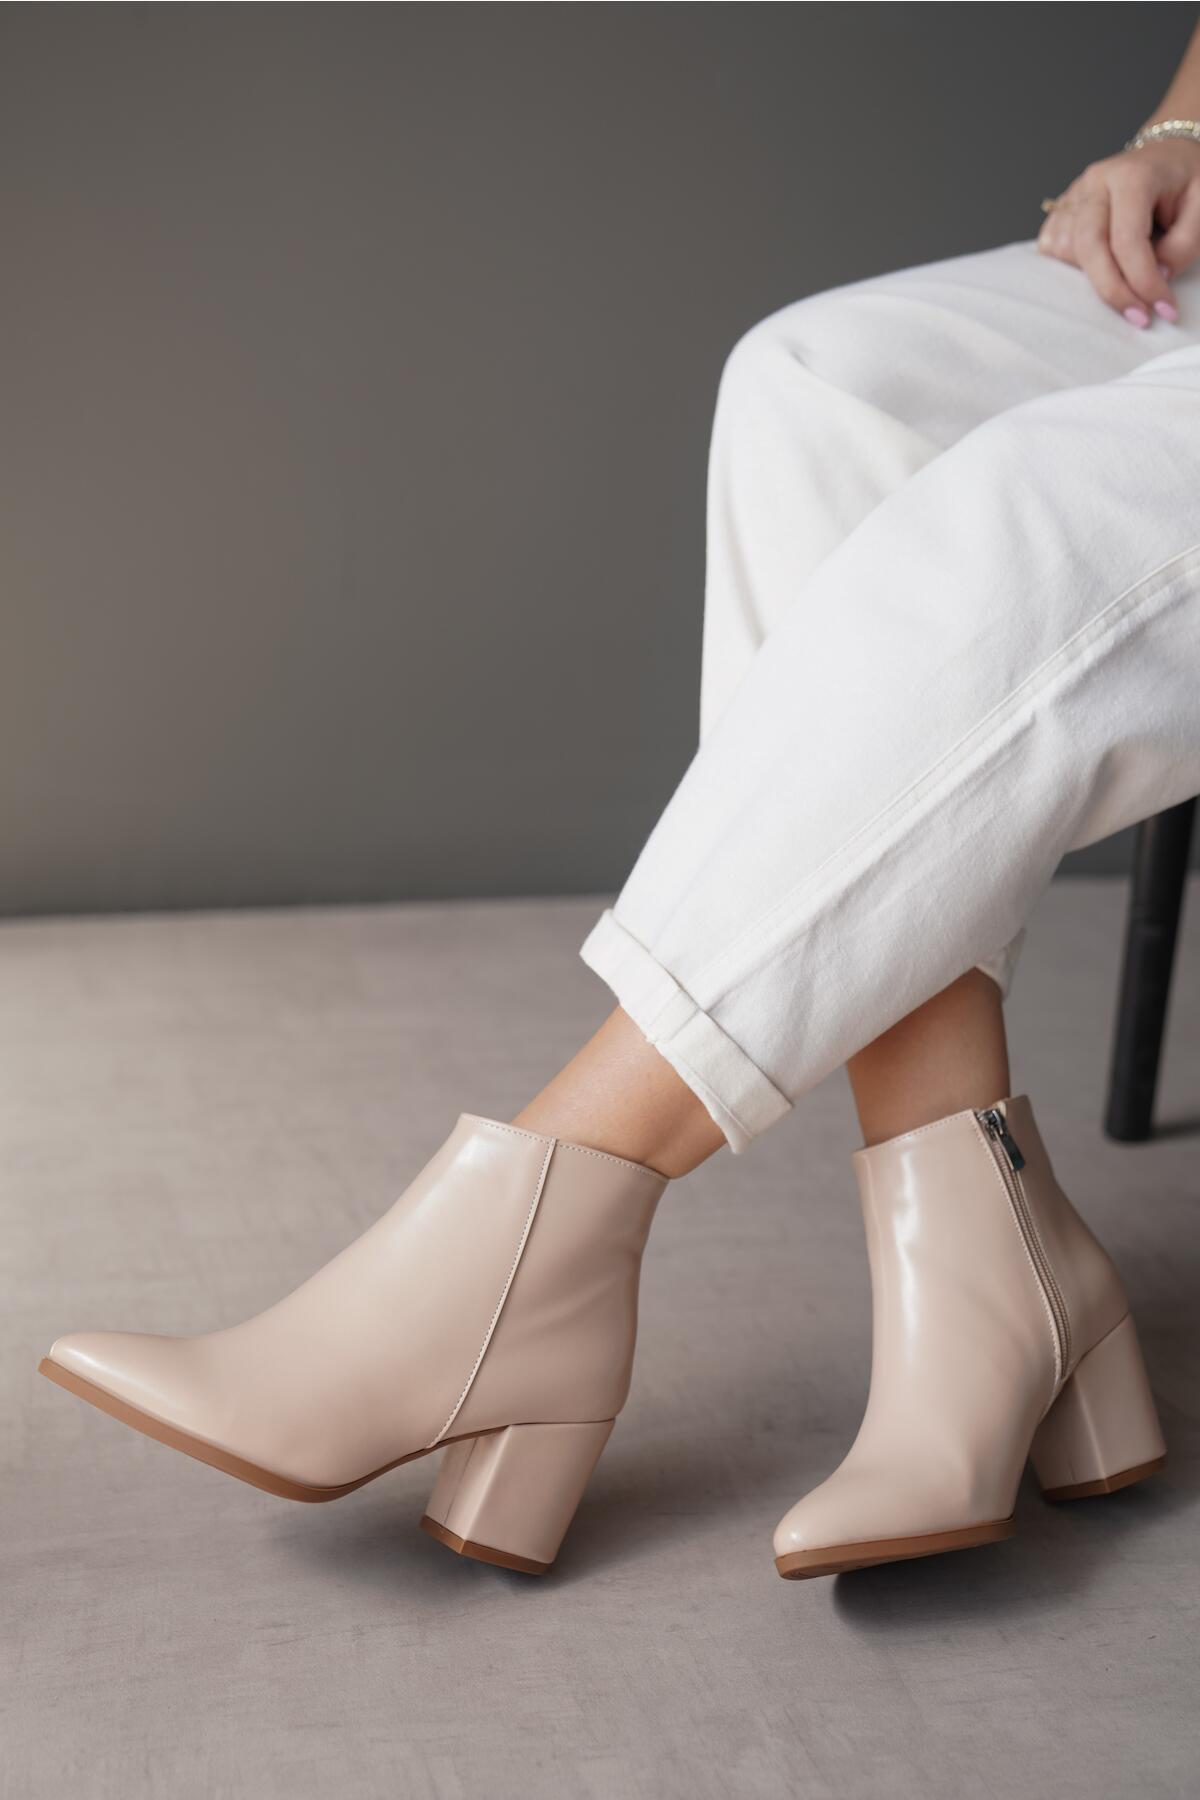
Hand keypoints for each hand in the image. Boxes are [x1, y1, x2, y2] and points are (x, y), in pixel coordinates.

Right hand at [1037, 138, 1199, 324]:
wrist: (1167, 155)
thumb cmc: (1186, 180)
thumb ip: (1183, 244)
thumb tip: (1157, 277)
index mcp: (1132, 176)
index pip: (1127, 240)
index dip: (1144, 281)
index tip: (1164, 308)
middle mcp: (1096, 183)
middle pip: (1089, 248)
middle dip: (1113, 291)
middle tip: (1139, 316)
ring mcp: (1074, 194)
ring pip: (1066, 251)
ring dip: (1092, 279)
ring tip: (1124, 286)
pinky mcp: (1062, 208)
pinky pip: (1052, 247)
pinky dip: (1070, 267)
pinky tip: (1097, 269)